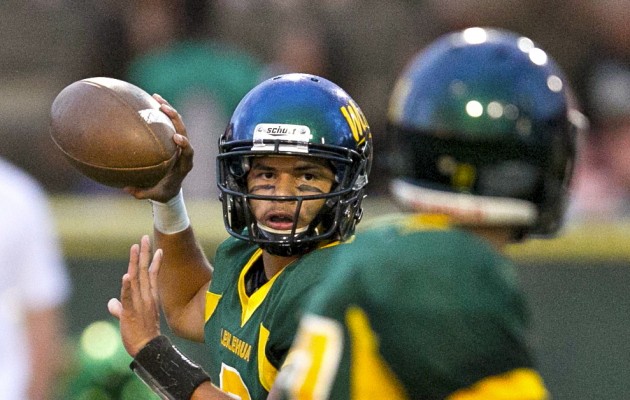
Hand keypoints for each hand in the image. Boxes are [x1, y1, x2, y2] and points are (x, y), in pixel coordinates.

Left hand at [108, 235, 161, 356]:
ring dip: (135, 262)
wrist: (146, 349)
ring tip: (136, 247)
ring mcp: (140, 304)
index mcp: (148, 297)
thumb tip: (112, 303)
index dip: (152, 260)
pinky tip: (126, 276)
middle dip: (144, 253)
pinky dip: (127, 287)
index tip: (155, 248)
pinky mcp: (131, 313)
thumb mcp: (128, 317)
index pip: (150, 274)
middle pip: (144, 271)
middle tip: (145, 238)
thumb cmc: (139, 334)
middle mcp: (146, 297)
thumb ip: (120, 307)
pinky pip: (128, 298)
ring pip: (137, 279)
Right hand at [124, 94, 193, 202]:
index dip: (185, 144)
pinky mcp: (172, 138)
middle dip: (176, 119)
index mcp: (184, 165)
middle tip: (164, 108)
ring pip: (177, 123)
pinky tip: (149, 100)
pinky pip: (169, 123)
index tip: (177, 138)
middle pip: (184, 131)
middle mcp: (184, 152)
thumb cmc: (163, 192)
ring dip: (169, 109)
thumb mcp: (154, 195)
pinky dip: (161, 112)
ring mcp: (179, 143)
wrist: (171, 189)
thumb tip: (125, 188)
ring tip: (156, 97)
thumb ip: (142, 193)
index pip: (188, 152)